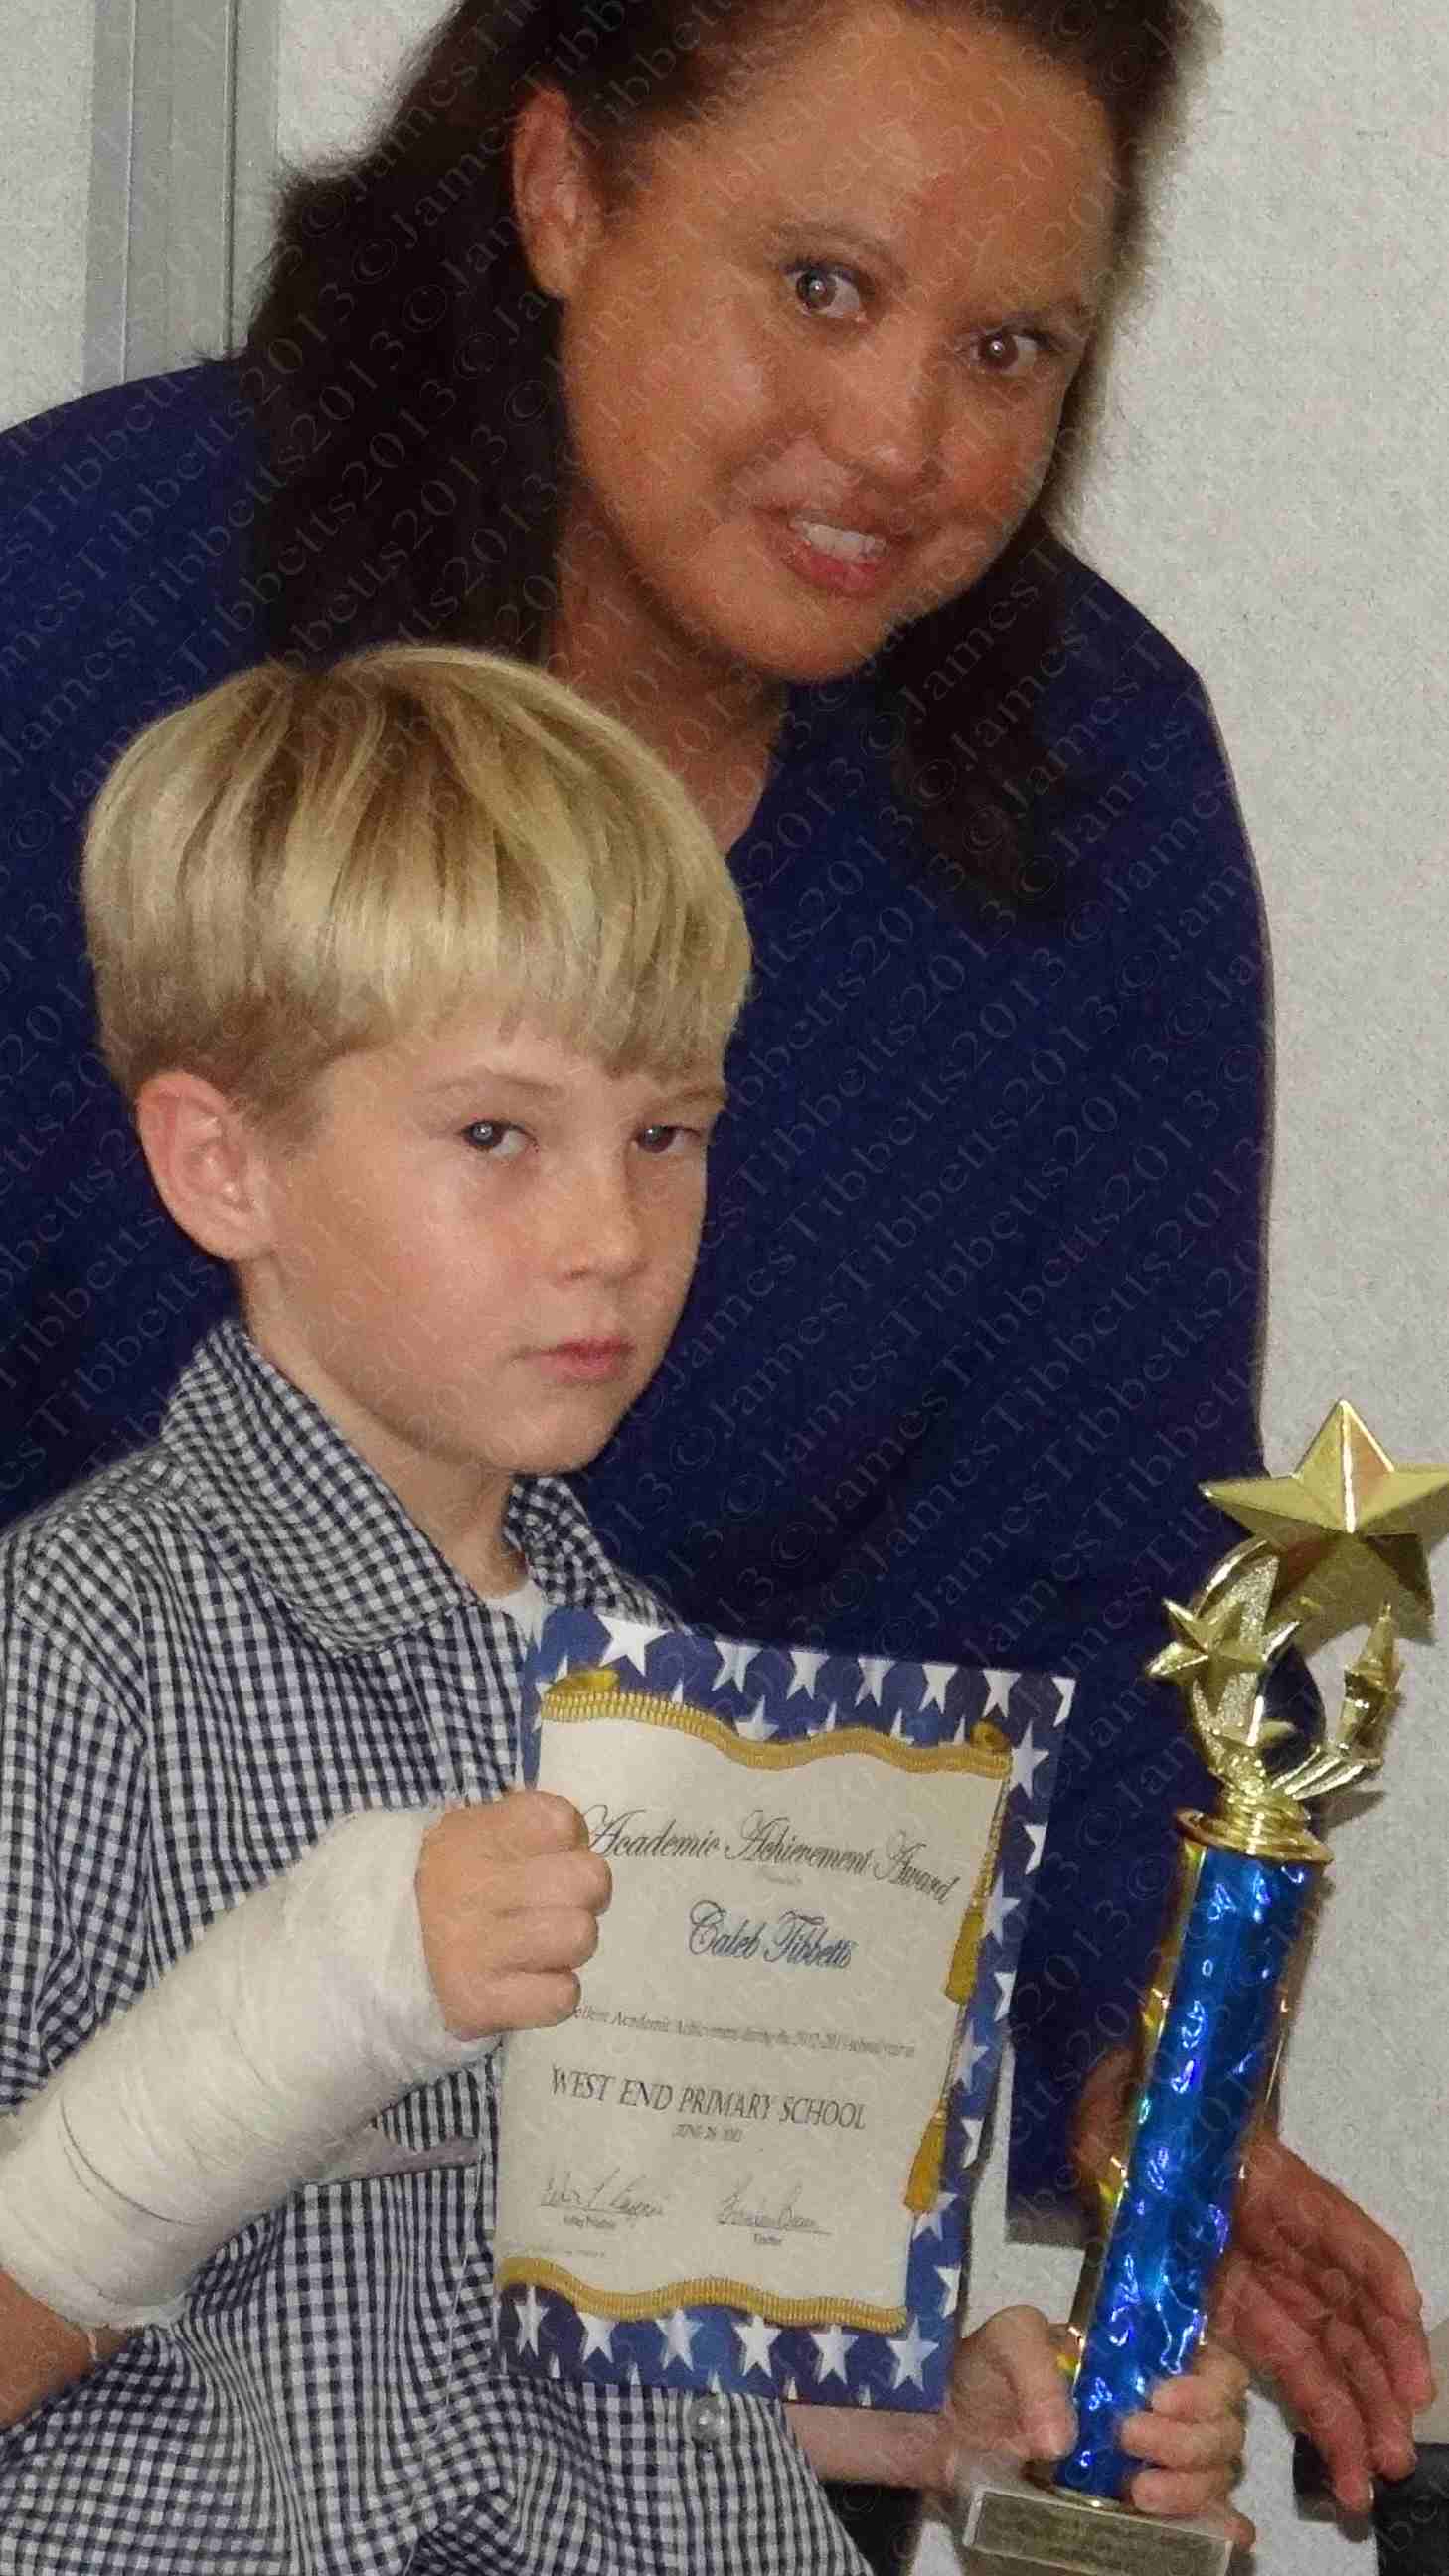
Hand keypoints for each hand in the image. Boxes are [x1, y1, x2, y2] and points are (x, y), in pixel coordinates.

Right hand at [416, 1790, 610, 2038]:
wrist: (393, 1951)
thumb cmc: (458, 1884)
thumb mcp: (482, 1832)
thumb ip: (534, 1825)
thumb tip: (580, 1838)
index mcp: (473, 1836)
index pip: (561, 1822)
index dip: (571, 1842)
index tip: (547, 1859)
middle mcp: (470, 1887)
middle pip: (590, 1879)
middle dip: (583, 1896)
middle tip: (553, 1906)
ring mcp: (472, 1948)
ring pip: (581, 1936)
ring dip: (569, 1947)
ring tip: (540, 1945)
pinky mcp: (477, 2002)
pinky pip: (561, 1997)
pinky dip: (554, 1993)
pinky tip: (529, 1981)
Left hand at [940, 2306, 1251, 2542]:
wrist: (956, 2430)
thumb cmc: (992, 2371)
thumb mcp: (1007, 2342)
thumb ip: (1035, 2371)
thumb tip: (1061, 2441)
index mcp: (1146, 2362)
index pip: (1215, 2368)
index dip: (1205, 2385)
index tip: (1157, 2397)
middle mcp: (1166, 2415)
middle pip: (1224, 2429)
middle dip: (1188, 2439)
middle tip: (1130, 2438)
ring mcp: (1158, 2467)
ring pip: (1216, 2478)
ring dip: (1190, 2487)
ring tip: (1138, 2492)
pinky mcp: (1140, 2513)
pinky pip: (1199, 2526)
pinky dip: (1215, 2532)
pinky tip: (1213, 2537)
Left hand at [1075, 2048, 1432, 2515]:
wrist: (1125, 2121)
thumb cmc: (1133, 2118)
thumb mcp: (1123, 2119)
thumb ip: (1122, 2129)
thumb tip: (1114, 2127)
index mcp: (1270, 2187)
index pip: (1343, 2231)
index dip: (1375, 2274)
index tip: (1400, 2314)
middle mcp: (1288, 2241)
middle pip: (1351, 2310)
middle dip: (1380, 2378)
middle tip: (1392, 2448)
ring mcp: (1272, 2281)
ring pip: (1332, 2351)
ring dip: (1358, 2415)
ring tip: (1371, 2478)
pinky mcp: (1246, 2314)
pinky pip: (1298, 2366)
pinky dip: (1324, 2414)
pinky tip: (1341, 2462)